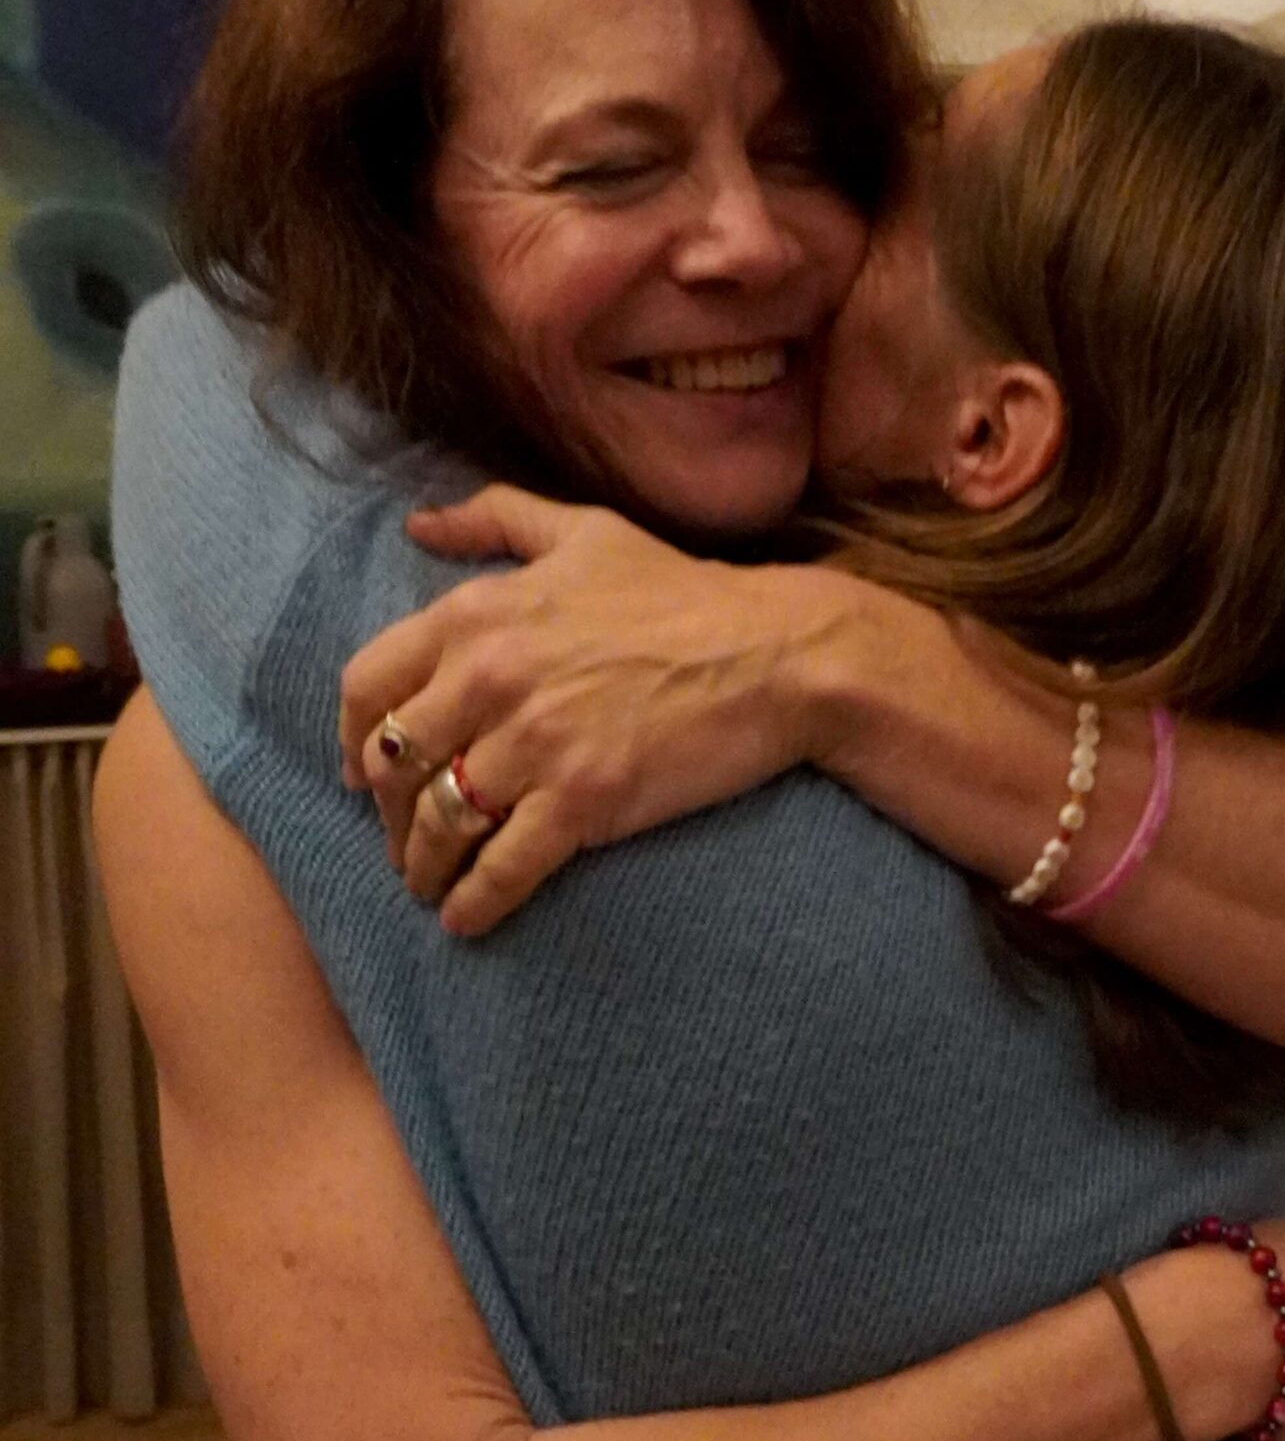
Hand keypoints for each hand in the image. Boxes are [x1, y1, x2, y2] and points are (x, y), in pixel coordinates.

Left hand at [338, 487, 844, 934]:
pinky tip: (464, 921)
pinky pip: (501, 867)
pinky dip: (474, 904)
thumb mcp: (583, 532)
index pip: (368, 684)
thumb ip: (494, 519)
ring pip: (438, 823)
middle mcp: (490, 679)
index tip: (361, 770)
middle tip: (400, 837)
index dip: (354, 738)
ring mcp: (534, 745)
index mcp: (478, 615)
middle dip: (386, 812)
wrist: (774, 654)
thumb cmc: (682, 591)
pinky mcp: (581, 802)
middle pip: (393, 764)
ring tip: (428, 885)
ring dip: (422, 865)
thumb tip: (416, 528)